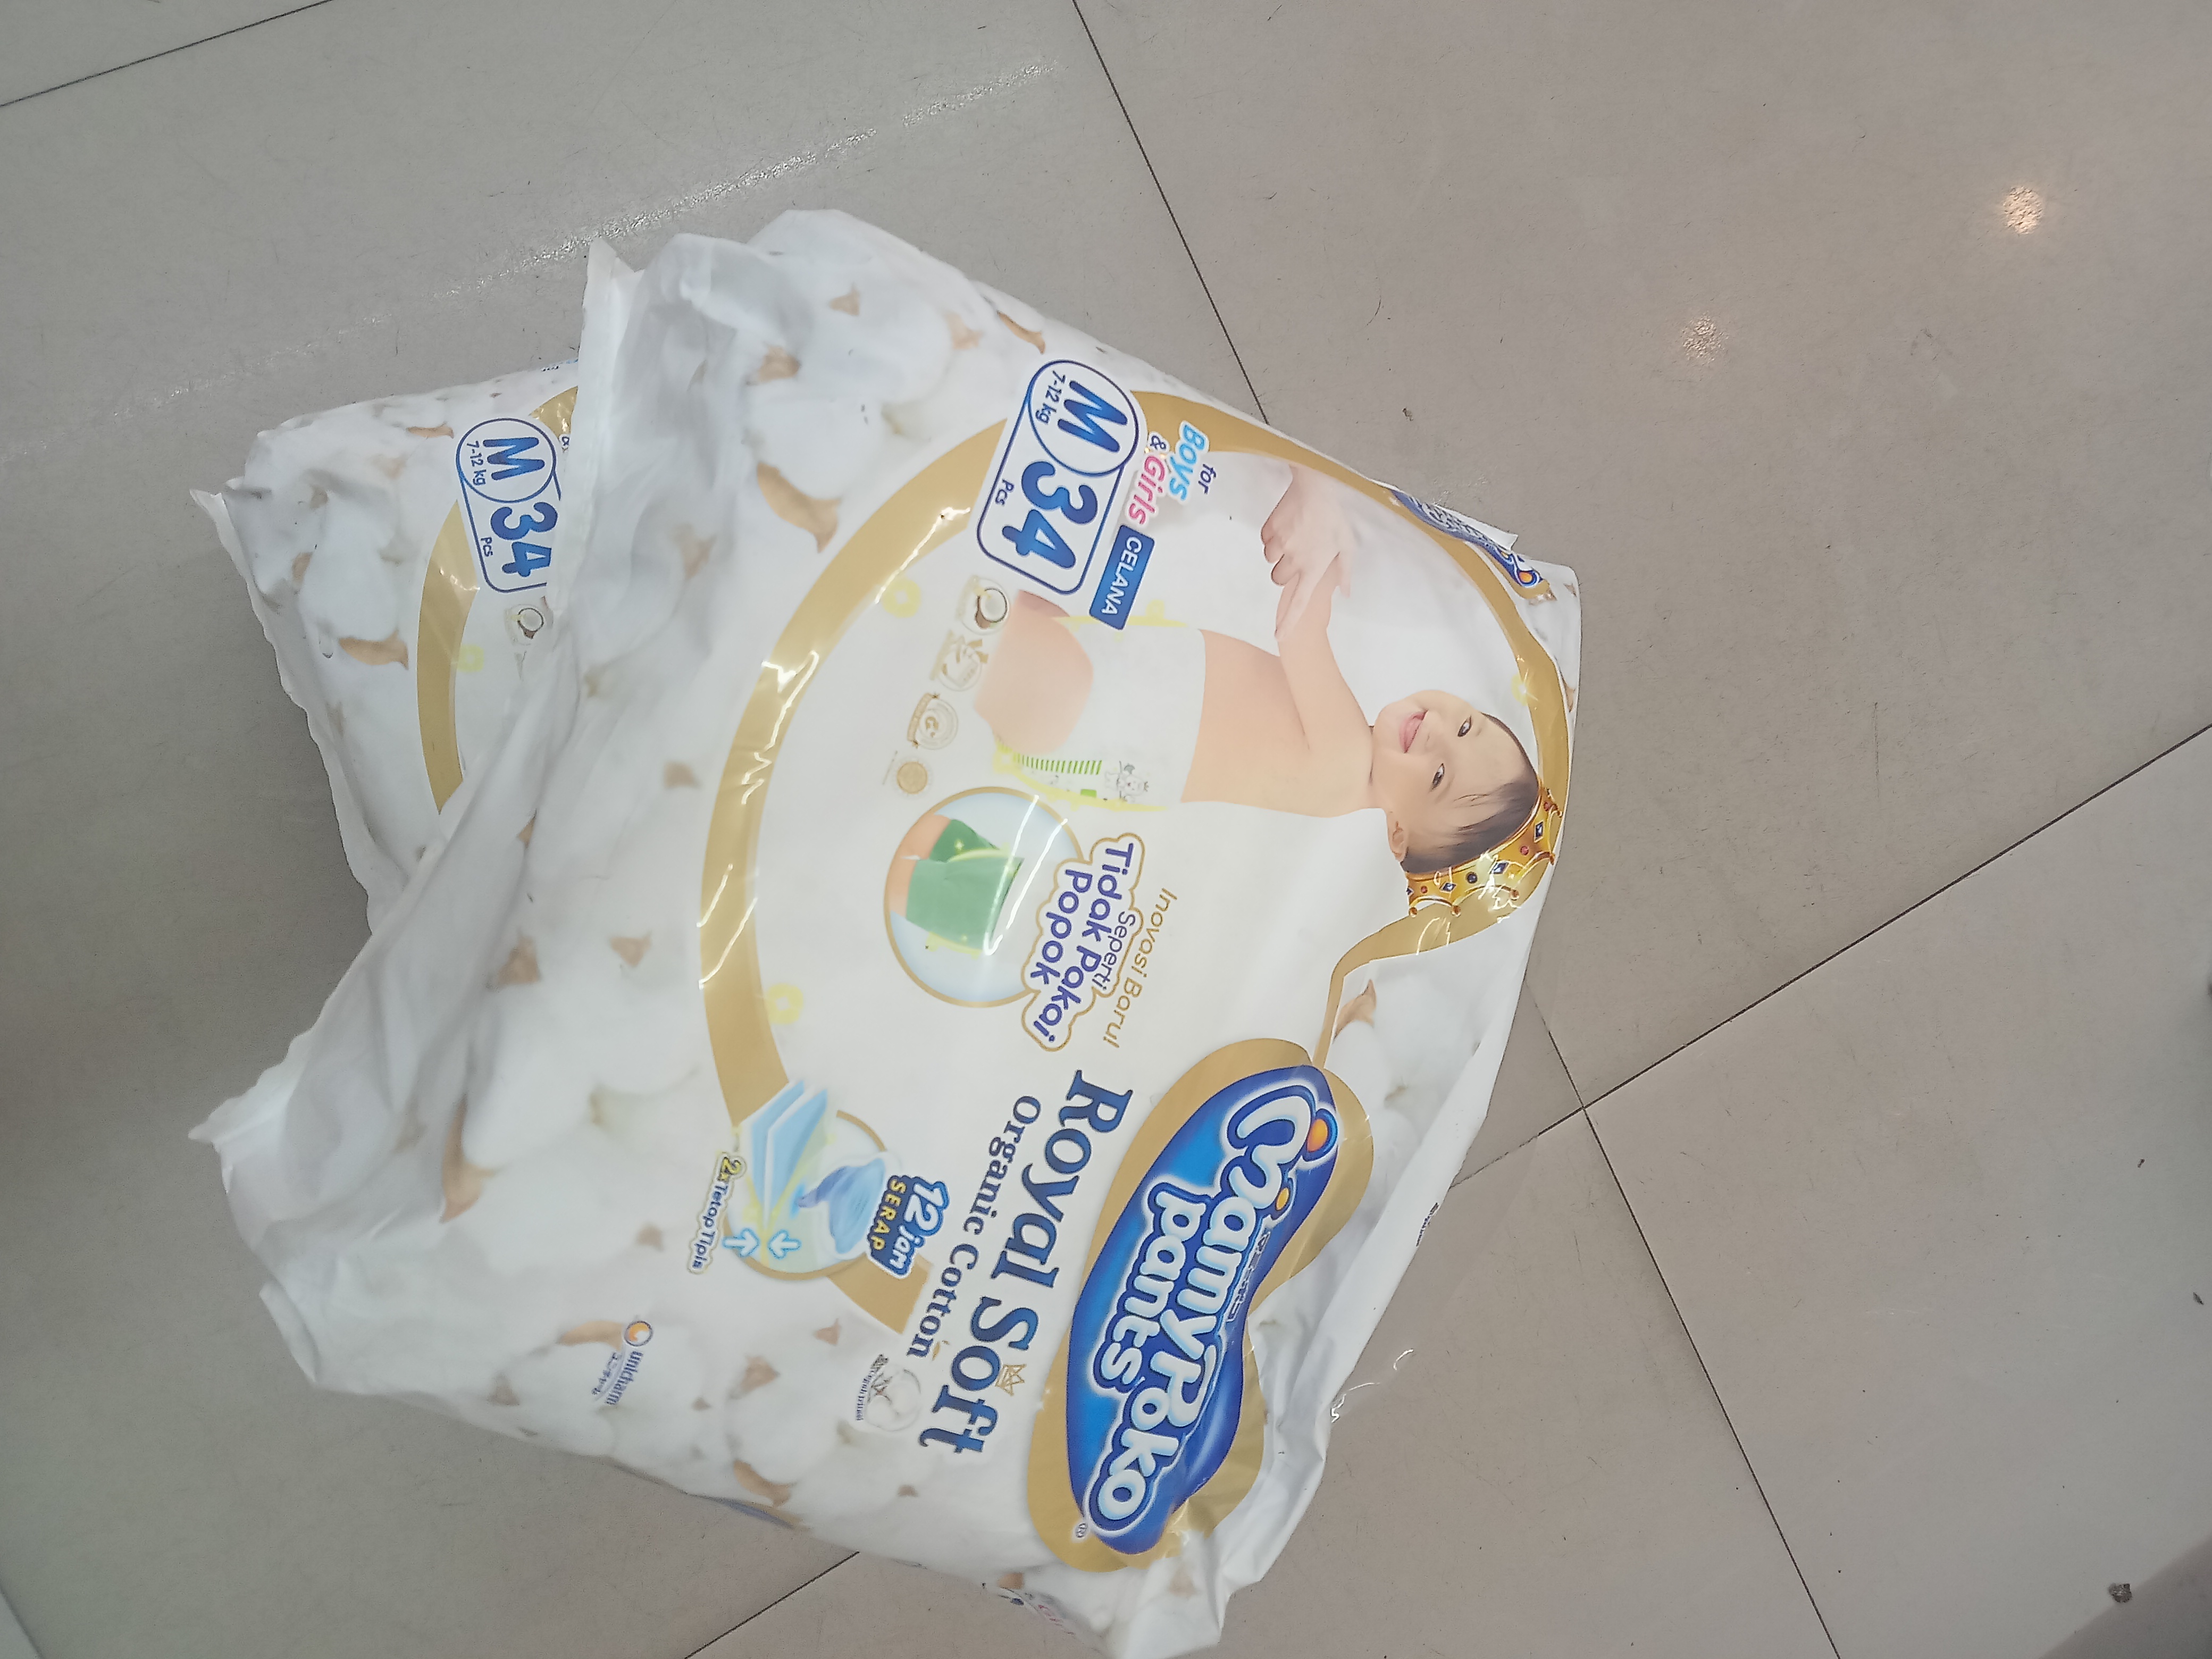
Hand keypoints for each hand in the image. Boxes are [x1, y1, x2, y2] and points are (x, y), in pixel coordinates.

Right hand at [1260, 465, 1353, 632]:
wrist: (1317, 486)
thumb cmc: (1334, 516)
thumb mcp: (1348, 545)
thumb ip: (1345, 571)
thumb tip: (1345, 592)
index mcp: (1314, 568)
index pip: (1298, 602)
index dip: (1287, 621)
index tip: (1278, 636)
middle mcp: (1294, 560)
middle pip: (1280, 580)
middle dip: (1287, 572)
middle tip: (1301, 555)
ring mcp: (1280, 545)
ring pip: (1271, 561)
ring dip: (1280, 555)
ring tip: (1296, 536)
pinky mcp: (1270, 530)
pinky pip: (1266, 541)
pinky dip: (1273, 538)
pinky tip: (1287, 525)